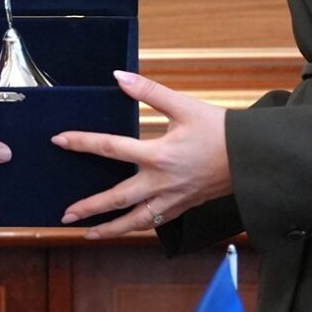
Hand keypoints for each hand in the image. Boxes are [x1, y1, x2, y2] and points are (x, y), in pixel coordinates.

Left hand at [52, 71, 231, 238]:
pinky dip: (137, 228)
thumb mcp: (183, 106)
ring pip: (135, 222)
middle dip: (89, 208)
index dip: (82, 143)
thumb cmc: (219, 130)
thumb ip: (149, 91)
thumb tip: (119, 76)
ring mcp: (172, 199)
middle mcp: (161, 182)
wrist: (251, 157)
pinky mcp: (183, 206)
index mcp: (158, 155)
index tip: (60, 141)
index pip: (110, 148)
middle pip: (117, 199)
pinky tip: (127, 228)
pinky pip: (154, 223)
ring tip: (89, 234)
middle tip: (64, 215)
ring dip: (110, 229)